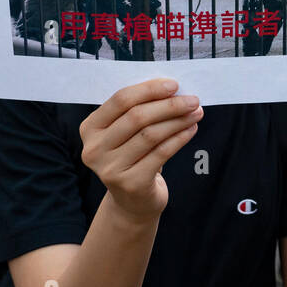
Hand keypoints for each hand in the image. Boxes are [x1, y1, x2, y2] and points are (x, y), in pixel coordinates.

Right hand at [79, 78, 201, 222]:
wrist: (133, 201)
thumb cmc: (133, 157)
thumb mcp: (127, 133)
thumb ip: (139, 111)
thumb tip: (172, 89)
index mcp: (90, 128)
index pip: (120, 100)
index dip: (148, 90)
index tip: (174, 85)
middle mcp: (94, 148)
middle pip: (136, 117)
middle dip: (169, 105)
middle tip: (193, 100)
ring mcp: (110, 168)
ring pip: (151, 135)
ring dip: (178, 121)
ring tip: (196, 113)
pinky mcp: (130, 183)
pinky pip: (161, 153)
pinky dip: (180, 139)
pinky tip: (191, 130)